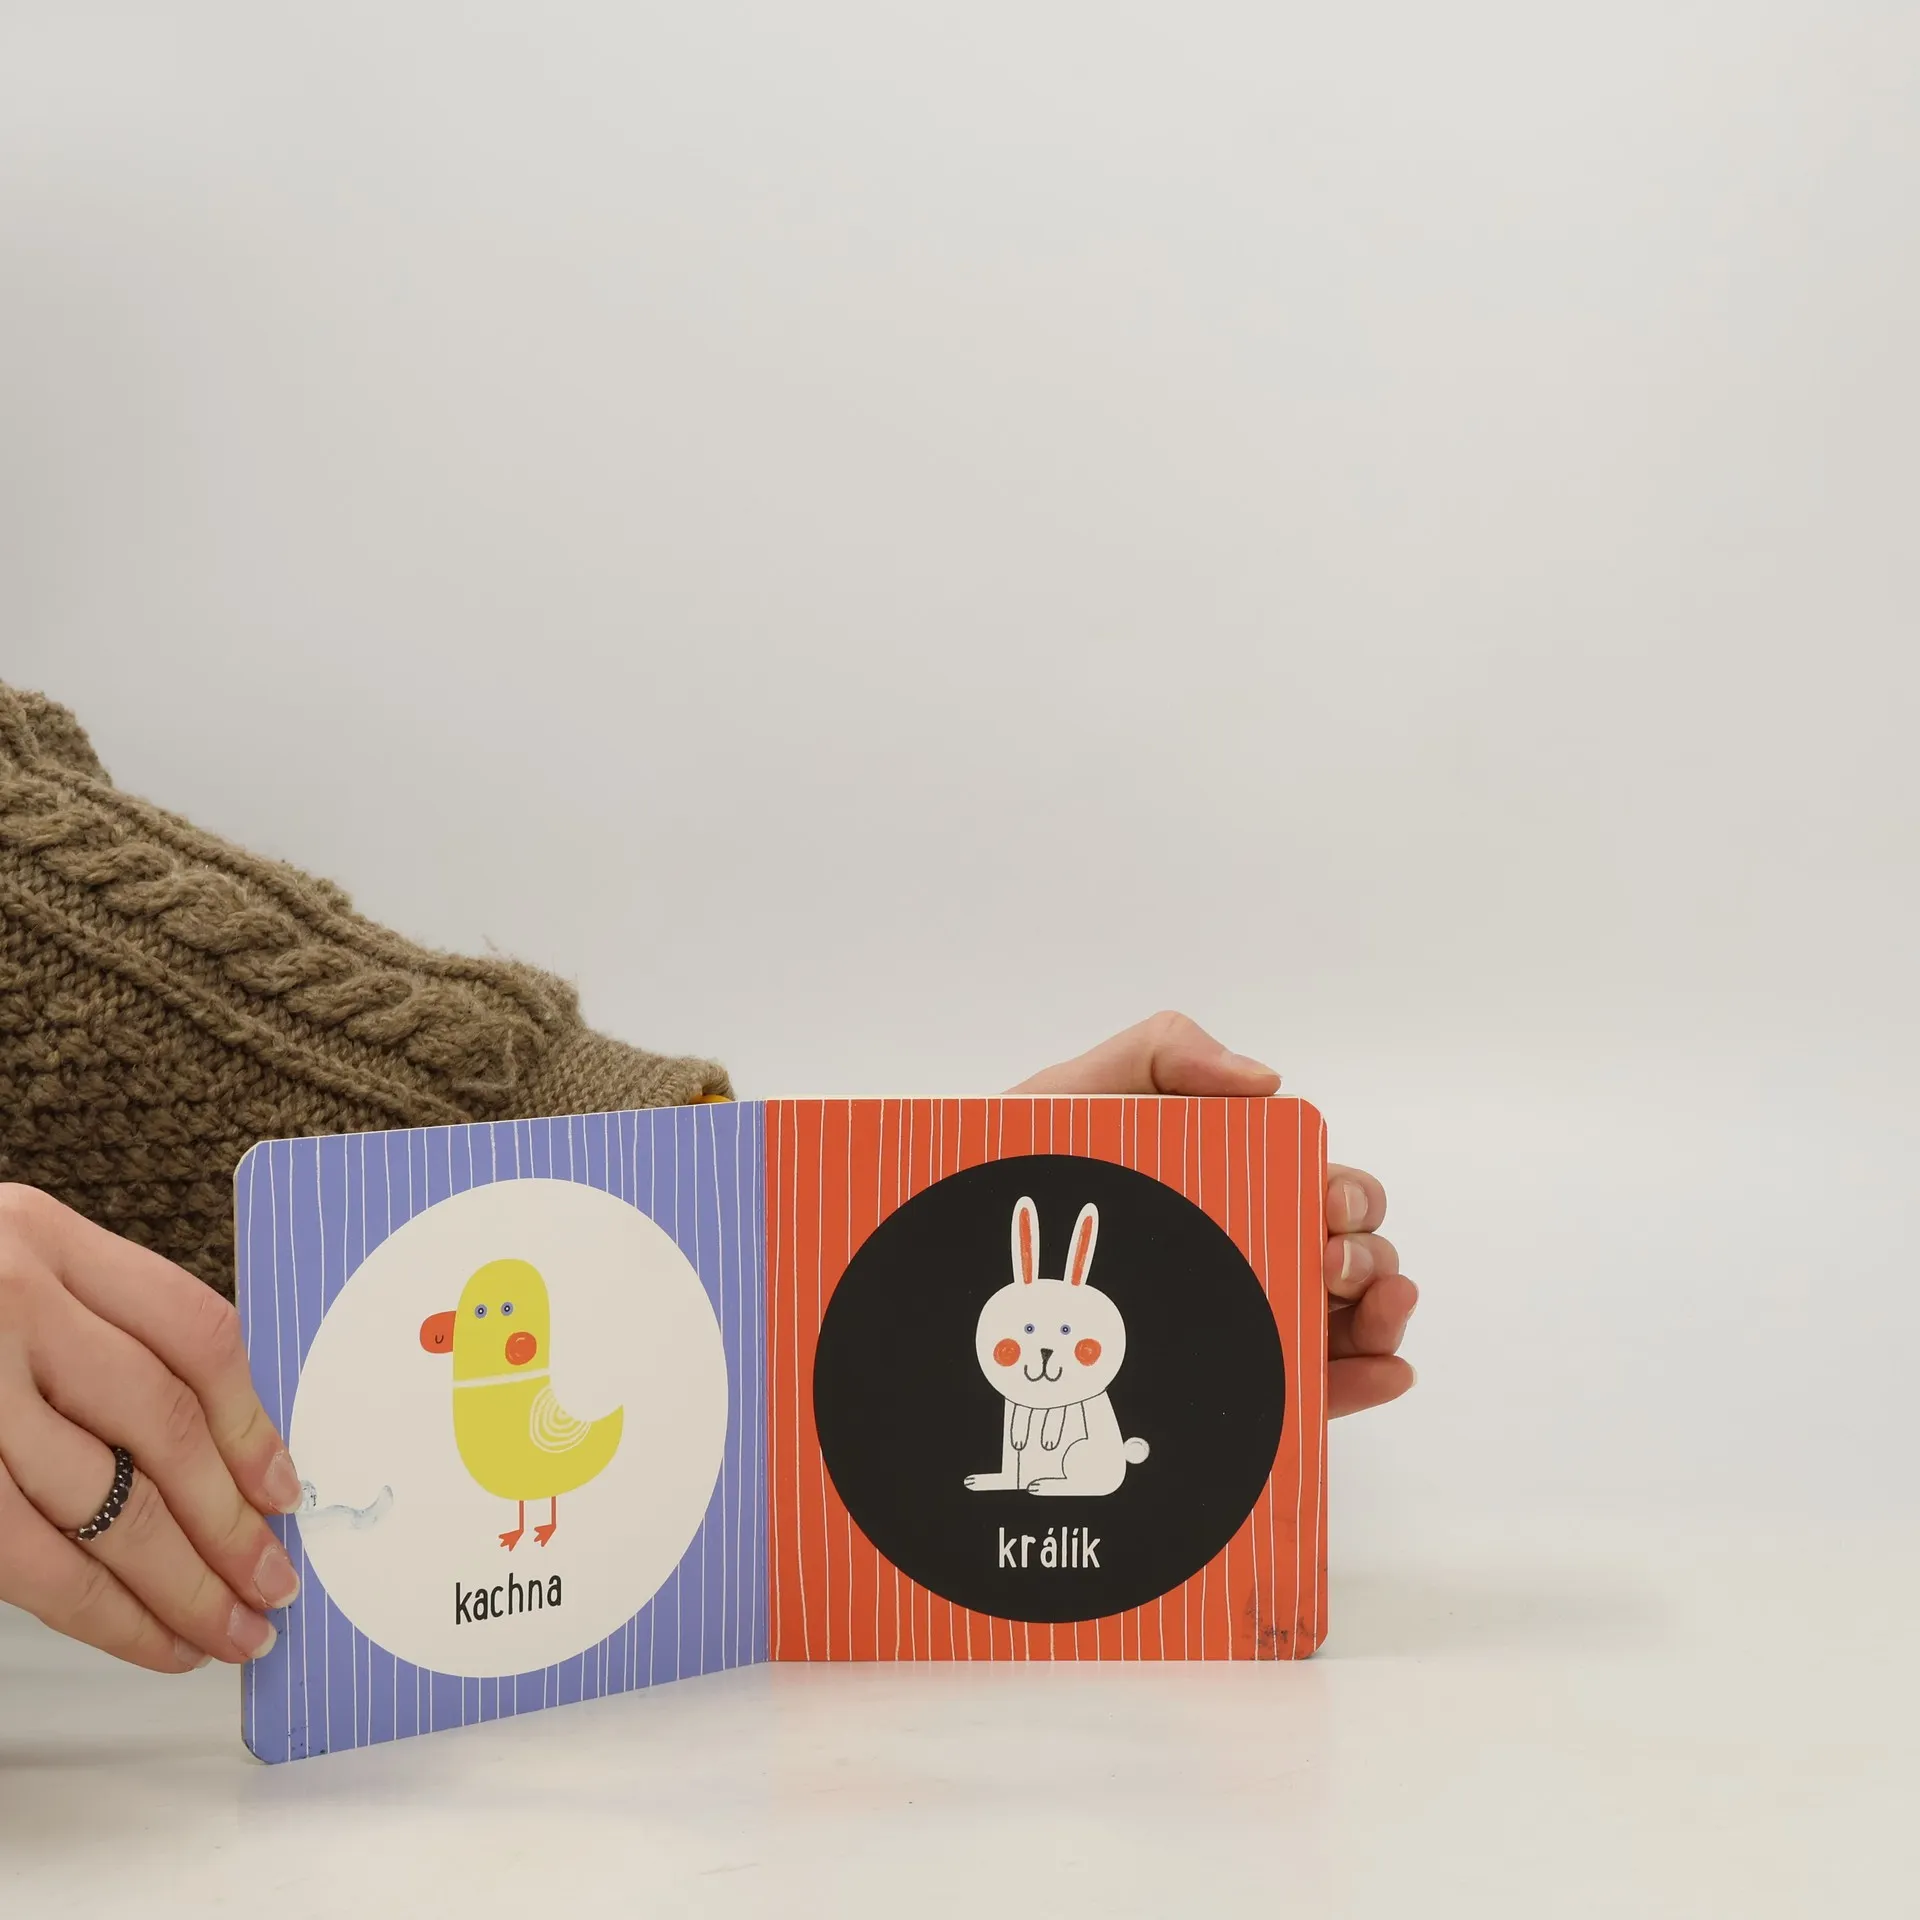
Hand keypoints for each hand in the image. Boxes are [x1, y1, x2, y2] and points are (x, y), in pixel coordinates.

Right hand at [0, 1186, 303, 1671]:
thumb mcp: (14, 1265)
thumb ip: (100, 1326)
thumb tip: (225, 1445)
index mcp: (45, 1240)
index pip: (193, 1335)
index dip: (251, 1424)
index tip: (285, 1490)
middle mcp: (7, 1305)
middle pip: (157, 1426)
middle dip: (229, 1521)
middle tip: (275, 1582)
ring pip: (98, 1506)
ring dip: (176, 1584)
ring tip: (228, 1628)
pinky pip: (22, 1556)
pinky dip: (96, 1609)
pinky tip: (145, 1635)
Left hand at [1008, 1012, 1416, 1417]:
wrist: (946, 1263)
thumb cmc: (1014, 1174)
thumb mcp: (1074, 1095)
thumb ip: (1160, 1056)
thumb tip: (1266, 1080)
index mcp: (1225, 1182)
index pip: (1313, 1181)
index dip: (1343, 1187)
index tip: (1328, 1199)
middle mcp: (1244, 1248)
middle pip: (1345, 1248)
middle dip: (1366, 1248)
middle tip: (1331, 1257)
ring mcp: (1240, 1317)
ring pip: (1345, 1315)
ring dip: (1382, 1308)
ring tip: (1374, 1310)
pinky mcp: (1228, 1382)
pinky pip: (1313, 1386)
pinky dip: (1365, 1378)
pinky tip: (1386, 1369)